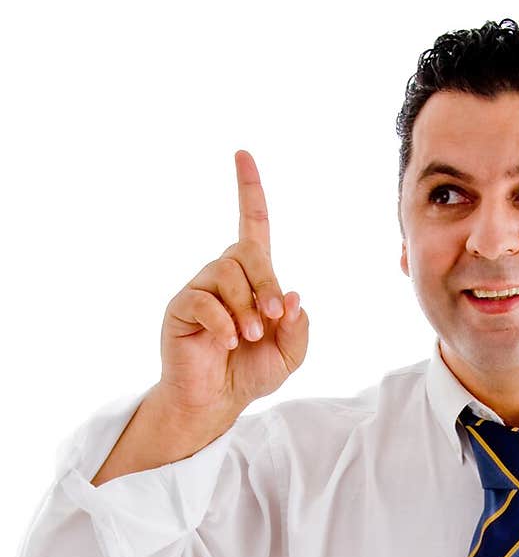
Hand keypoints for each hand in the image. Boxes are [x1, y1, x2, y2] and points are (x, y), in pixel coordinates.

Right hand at [159, 149, 309, 419]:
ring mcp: (200, 288)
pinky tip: (228, 342)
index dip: (249, 190)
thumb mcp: (290, 354)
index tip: (242, 155)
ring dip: (245, 308)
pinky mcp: (181, 307)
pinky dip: (222, 322)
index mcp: (252, 278)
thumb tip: (291, 295)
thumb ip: (298, 326)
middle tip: (272, 320)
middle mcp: (224, 275)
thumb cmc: (250, 372)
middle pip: (247, 253)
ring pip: (226, 273)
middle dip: (265, 285)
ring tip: (248, 338)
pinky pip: (202, 299)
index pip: (251, 224)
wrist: (216, 401)